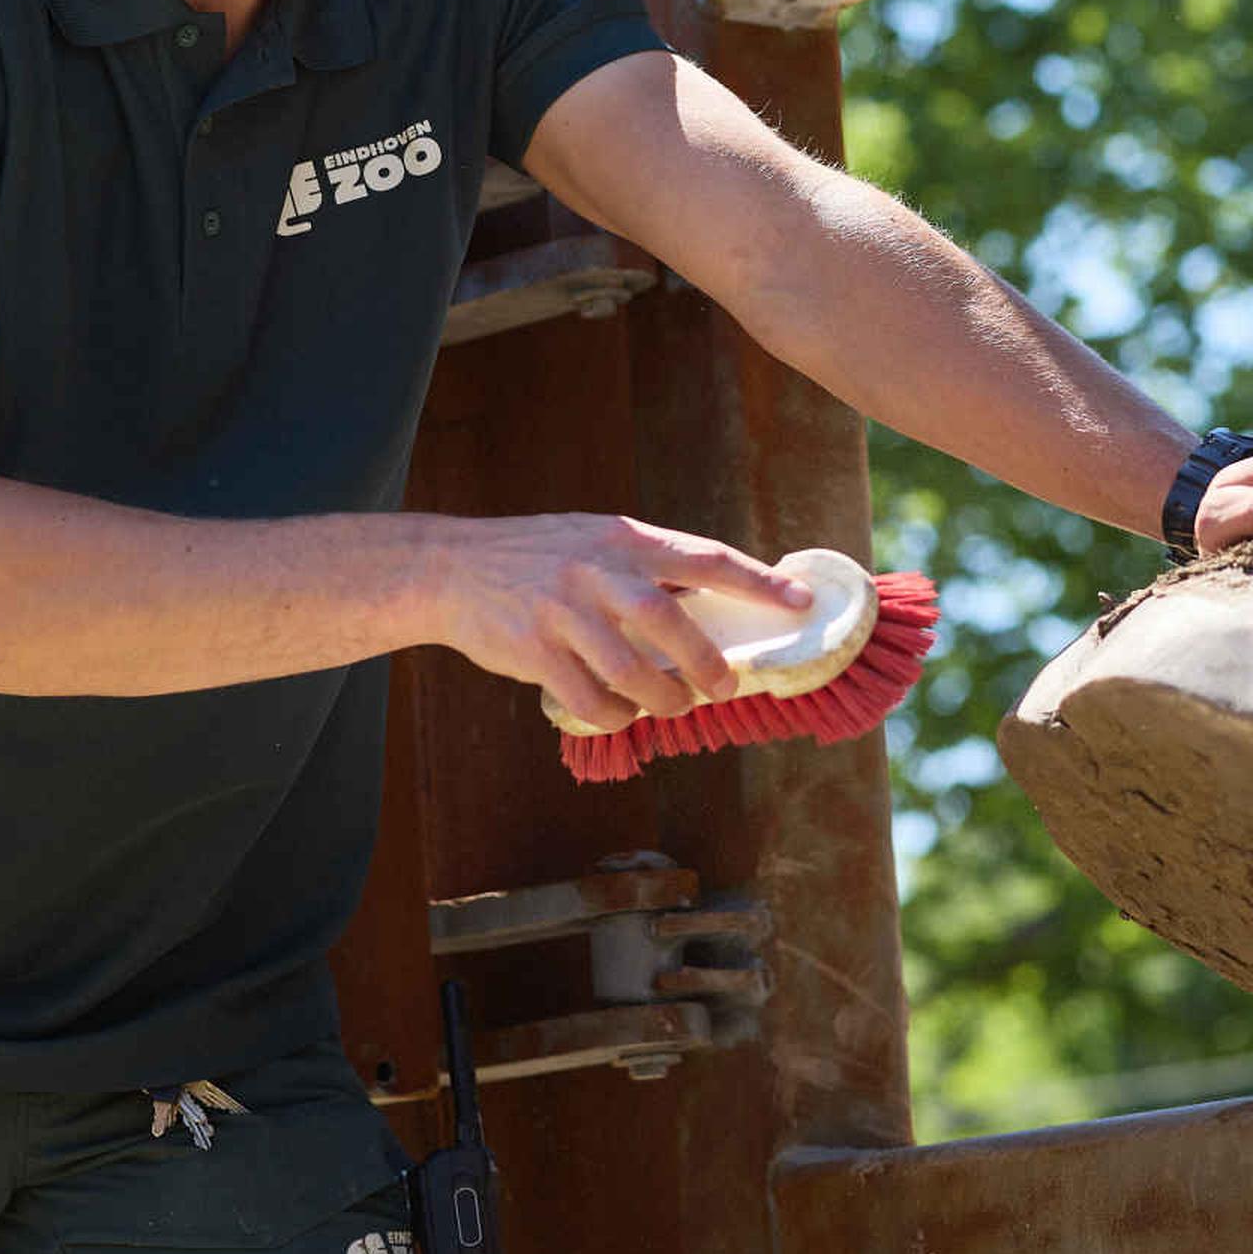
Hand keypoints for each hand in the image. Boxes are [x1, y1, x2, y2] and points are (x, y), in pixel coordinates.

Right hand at [427, 513, 813, 739]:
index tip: (800, 601)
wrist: (452, 567)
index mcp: (623, 538)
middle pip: (669, 621)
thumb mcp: (594, 539)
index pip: (705, 557)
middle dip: (707, 662)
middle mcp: (596, 571)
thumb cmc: (538, 556)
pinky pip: (590, 699)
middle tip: (727, 686)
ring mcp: (562, 612)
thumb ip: (645, 565)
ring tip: (677, 706)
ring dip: (663, 699)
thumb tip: (710, 600)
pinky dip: (616, 715)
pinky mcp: (534, 651)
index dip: (758, 581)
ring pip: (631, 670)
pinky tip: (623, 714)